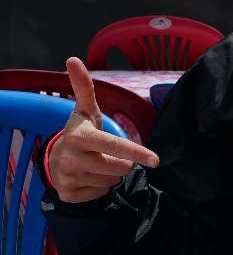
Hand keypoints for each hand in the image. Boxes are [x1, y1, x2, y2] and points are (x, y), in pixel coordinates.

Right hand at [48, 57, 159, 202]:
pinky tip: (88, 177)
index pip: (113, 145)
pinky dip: (100, 188)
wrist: (54, 159)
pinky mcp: (69, 195)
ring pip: (112, 182)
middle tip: (107, 154)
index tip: (155, 160)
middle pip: (120, 167)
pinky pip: (100, 195)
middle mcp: (71, 158)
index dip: (136, 152)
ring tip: (96, 164)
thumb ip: (84, 87)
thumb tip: (73, 59)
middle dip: (122, 162)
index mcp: (78, 136)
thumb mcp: (84, 111)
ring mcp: (68, 178)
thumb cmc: (80, 132)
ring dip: (111, 175)